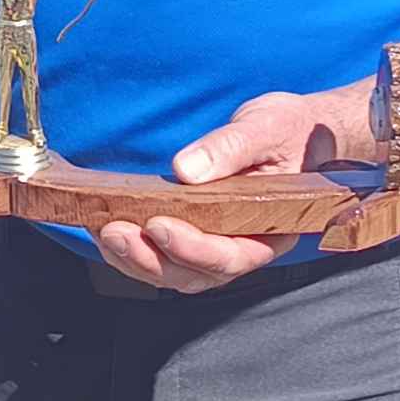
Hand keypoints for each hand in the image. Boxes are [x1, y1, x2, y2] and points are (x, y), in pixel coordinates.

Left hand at [93, 81, 370, 296]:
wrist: (295, 133)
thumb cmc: (289, 131)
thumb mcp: (266, 126)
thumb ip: (230, 147)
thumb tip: (186, 169)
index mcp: (272, 228)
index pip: (232, 256)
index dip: (192, 248)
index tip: (157, 225)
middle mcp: (245, 247)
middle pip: (195, 274)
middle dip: (151, 259)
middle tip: (114, 232)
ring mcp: (219, 246)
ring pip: (175, 273)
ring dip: (136, 260)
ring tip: (105, 233)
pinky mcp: (198, 237)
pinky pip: (164, 257)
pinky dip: (134, 251)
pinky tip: (106, 231)